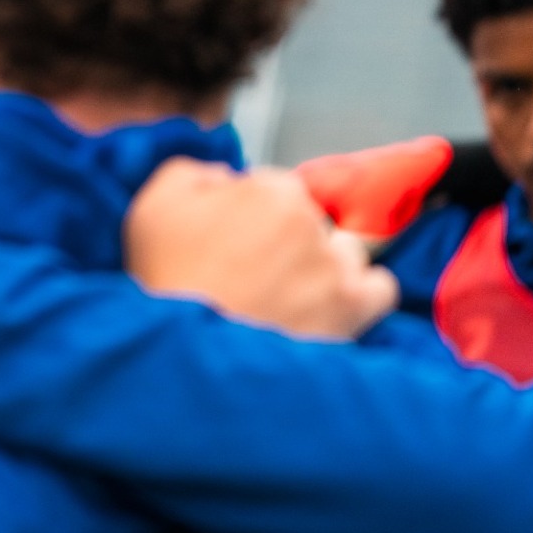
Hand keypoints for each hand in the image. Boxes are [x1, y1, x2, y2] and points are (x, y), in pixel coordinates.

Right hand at [126, 158, 398, 339]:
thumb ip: (193, 172)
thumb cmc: (164, 283)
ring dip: (323, 266)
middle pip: (309, 219)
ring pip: (345, 251)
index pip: (272, 186)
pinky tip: (326, 308)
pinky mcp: (353, 311)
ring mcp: (336, 269)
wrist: (184, 359)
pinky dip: (360, 295)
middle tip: (250, 274)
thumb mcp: (153, 207)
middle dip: (284, 239)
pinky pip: (379, 289)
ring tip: (287, 296)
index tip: (231, 241)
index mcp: (269, 192)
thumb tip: (226, 177)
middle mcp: (312, 223)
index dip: (248, 213)